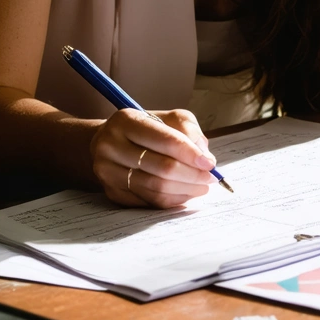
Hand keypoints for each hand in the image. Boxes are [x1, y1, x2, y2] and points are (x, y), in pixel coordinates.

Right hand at [89, 109, 217, 207]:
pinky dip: (173, 199)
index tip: (210, 163)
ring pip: (156, 188)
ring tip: (202, 186)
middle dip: (193, 175)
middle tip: (211, 178)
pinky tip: (185, 193)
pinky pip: (149, 201)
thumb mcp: (169, 118)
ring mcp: (108, 171)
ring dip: (186, 190)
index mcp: (126, 121)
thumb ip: (189, 130)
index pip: (165, 140)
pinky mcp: (112, 191)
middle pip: (161, 168)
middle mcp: (111, 146)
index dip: (191, 154)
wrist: (110, 143)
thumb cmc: (147, 129)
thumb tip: (204, 156)